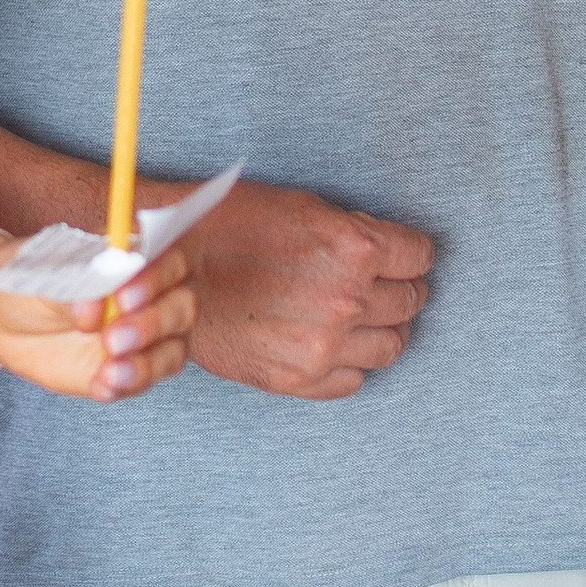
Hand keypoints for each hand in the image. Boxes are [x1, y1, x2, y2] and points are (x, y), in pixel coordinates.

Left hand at [0, 245, 197, 405]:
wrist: (4, 318)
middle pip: (185, 304)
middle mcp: (158, 290)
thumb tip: (94, 304)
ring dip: (145, 363)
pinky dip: (126, 384)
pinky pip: (146, 380)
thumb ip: (73, 284)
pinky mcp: (134, 366)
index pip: (177, 254)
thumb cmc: (30, 278)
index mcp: (142, 249)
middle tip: (111, 337)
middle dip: (152, 323)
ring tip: (106, 370)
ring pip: (174, 349)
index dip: (158, 274)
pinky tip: (101, 384)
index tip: (124, 294)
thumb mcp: (41, 272)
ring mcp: (150, 333)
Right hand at [179, 179, 432, 399]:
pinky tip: (332, 343)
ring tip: (361, 318)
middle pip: (410, 302)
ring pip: (391, 345)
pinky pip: (355, 379)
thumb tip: (387, 252)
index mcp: (353, 248)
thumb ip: (353, 233)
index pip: (419, 257)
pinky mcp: (300, 379)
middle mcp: (347, 300)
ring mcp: (325, 345)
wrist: (166, 272)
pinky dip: (351, 362)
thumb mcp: (302, 207)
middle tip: (380, 285)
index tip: (401, 258)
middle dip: (400, 290)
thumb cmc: (228, 227)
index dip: (409, 255)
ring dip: (383, 329)